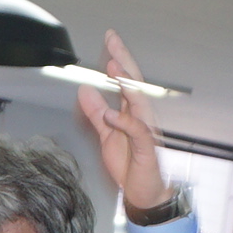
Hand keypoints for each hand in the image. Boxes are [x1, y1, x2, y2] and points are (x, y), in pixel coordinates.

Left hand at [73, 29, 169, 215]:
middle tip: (114, 41)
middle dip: (124, 61)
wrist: (145, 193)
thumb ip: (97, 113)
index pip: (127, 80)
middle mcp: (143, 117)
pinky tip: (111, 114)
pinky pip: (138, 130)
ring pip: (140, 102)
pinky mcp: (147, 148)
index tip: (110, 39)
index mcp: (133, 112)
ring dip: (127, 85)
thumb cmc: (132, 165)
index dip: (119, 59)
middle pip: (135, 83)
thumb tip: (85, 90)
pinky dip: (124, 121)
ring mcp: (147, 131)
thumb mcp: (107, 135)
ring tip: (114, 67)